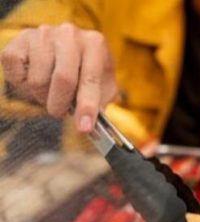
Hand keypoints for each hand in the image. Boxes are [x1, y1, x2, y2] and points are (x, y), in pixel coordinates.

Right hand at [1, 23, 117, 131]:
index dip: (86, 108)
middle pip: (63, 79)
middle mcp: (70, 34)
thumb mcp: (103, 88)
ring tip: (50, 90)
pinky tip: (35, 77)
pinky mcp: (20, 39)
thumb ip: (100, 106)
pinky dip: (22, 85)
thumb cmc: (88, 74)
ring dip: (42, 96)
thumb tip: (86, 127)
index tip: (83, 128)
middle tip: (60, 111)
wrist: (68, 51)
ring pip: (37, 81)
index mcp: (95, 44)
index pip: (90, 80)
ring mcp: (43, 34)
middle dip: (60, 105)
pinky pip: (16, 74)